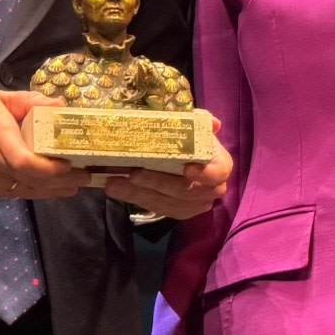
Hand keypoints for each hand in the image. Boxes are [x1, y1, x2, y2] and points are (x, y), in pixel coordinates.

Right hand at [0, 90, 89, 198]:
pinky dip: (29, 191)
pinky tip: (45, 188)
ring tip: (71, 185)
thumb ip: (29, 101)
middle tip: (84, 177)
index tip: (73, 167)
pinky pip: (8, 193)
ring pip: (21, 191)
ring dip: (48, 190)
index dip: (52, 171)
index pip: (26, 162)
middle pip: (29, 180)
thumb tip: (60, 106)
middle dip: (60, 182)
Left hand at [103, 120, 232, 219]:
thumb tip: (212, 122)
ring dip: (139, 194)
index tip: (187, 169)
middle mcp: (212, 189)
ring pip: (167, 204)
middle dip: (158, 183)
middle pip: (185, 192)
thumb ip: (199, 123)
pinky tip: (117, 190)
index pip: (218, 173)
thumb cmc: (191, 141)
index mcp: (220, 166)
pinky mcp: (179, 212)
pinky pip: (158, 209)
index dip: (205, 174)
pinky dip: (135, 199)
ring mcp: (196, 204)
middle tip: (133, 174)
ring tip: (114, 184)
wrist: (188, 160)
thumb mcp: (194, 127)